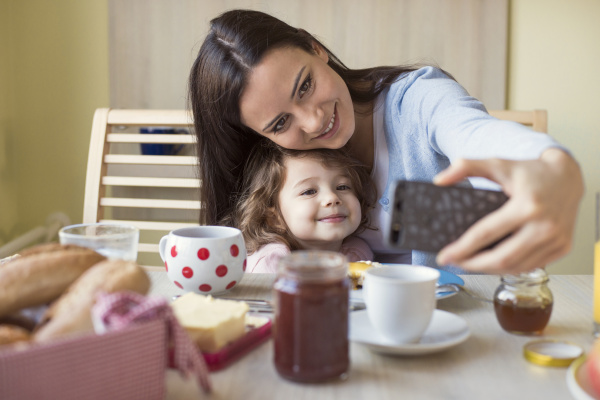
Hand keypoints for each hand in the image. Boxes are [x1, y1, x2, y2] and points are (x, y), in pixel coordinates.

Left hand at [434, 148, 583, 273]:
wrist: (567, 176)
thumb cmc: (532, 172)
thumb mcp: (497, 164)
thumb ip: (466, 167)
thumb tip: (440, 179)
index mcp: (527, 205)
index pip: (486, 233)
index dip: (462, 248)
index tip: (445, 256)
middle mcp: (544, 225)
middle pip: (501, 258)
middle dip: (473, 264)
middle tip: (455, 262)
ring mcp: (556, 239)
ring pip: (516, 267)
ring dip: (489, 270)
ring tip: (471, 263)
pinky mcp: (563, 248)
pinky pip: (531, 266)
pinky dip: (510, 268)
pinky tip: (495, 263)